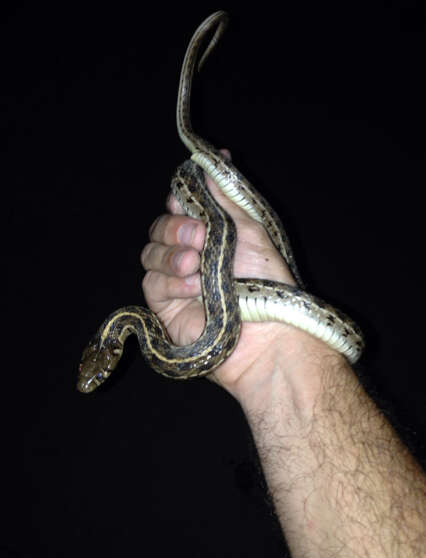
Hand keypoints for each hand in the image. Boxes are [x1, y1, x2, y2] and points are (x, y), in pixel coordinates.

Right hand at [141, 150, 330, 398]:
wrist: (266, 337)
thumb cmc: (265, 283)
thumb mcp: (249, 229)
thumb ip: (225, 195)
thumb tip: (216, 156)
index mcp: (211, 234)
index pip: (181, 207)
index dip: (179, 200)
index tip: (185, 199)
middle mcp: (191, 254)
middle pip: (161, 227)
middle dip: (176, 227)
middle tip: (200, 236)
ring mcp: (176, 280)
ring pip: (151, 252)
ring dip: (173, 254)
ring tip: (197, 265)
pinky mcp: (165, 306)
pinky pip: (151, 283)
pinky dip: (170, 281)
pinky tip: (193, 289)